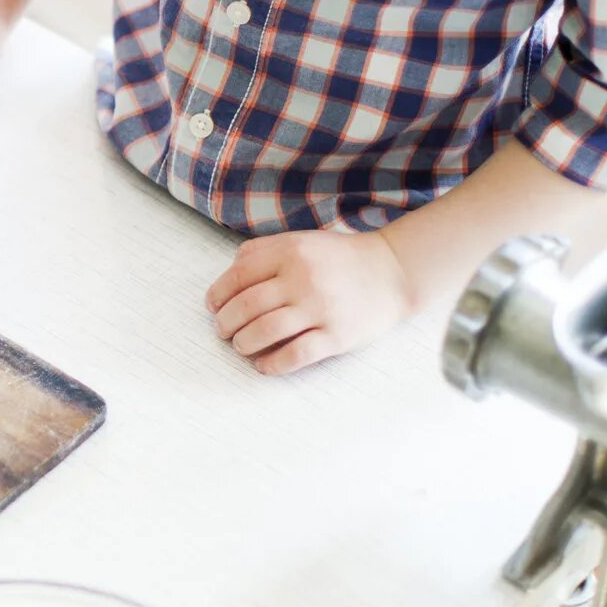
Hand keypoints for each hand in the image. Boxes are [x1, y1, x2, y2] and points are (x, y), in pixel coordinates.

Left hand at [205, 230, 412, 374]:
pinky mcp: (337, 335)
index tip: (212, 307)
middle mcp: (302, 279)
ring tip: (241, 346)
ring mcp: (320, 308)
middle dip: (225, 323)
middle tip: (222, 331)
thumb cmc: (340, 258)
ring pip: (264, 331)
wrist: (394, 271)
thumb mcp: (302, 241)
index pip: (238, 276)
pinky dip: (271, 364)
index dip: (218, 295)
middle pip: (245, 306)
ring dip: (243, 343)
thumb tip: (230, 270)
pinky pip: (294, 355)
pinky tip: (263, 366)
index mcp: (290, 253)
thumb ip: (265, 250)